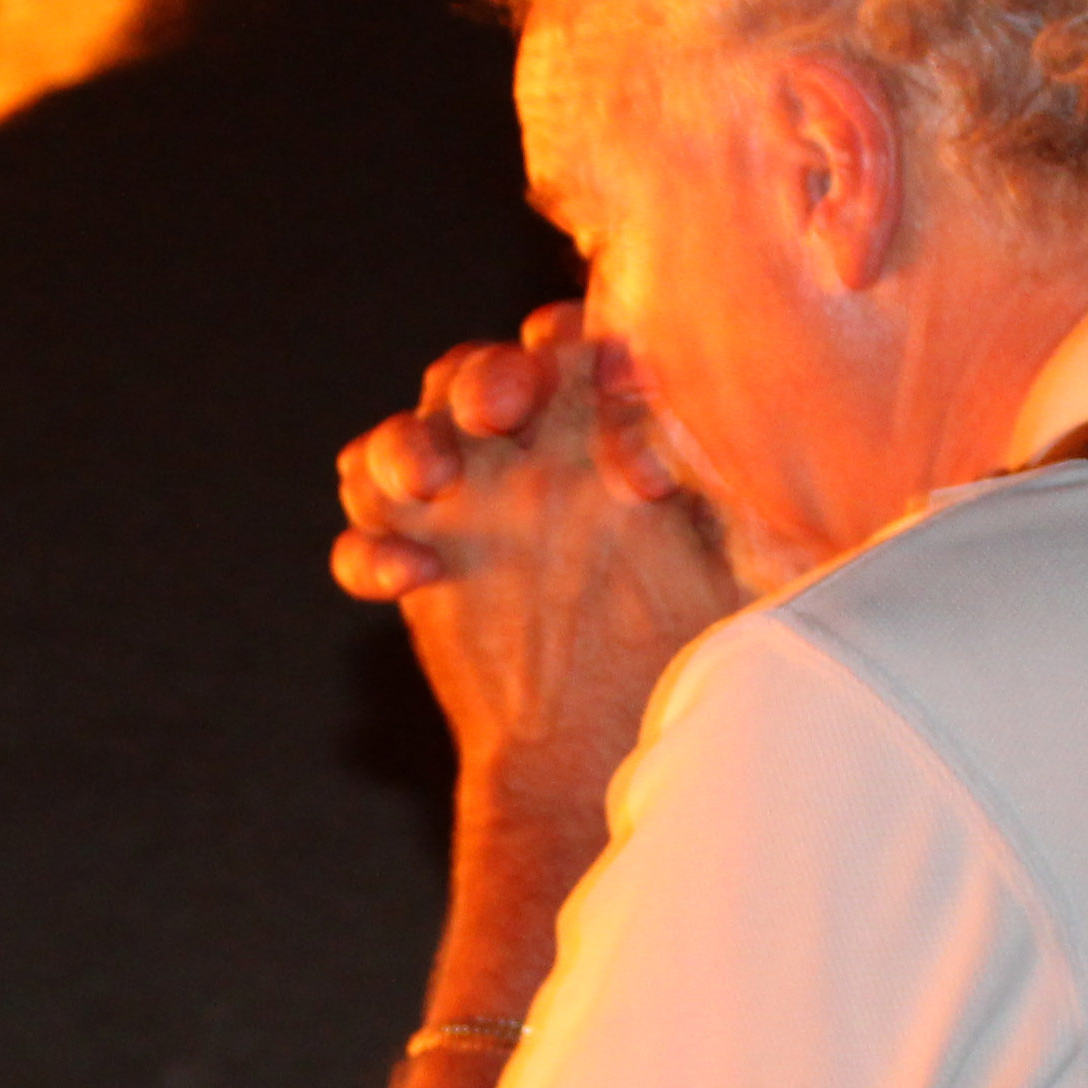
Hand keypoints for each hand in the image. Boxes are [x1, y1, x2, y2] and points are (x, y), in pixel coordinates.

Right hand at [329, 304, 736, 812]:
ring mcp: (452, 510)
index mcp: (589, 427)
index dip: (571, 342)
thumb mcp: (727, 560)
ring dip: (403, 446)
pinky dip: (367, 552)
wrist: (604, 745)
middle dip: (480, 378)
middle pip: (468, 375)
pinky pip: (357, 541)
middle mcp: (513, 453)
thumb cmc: (687, 645)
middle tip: (503, 409)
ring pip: (396, 442)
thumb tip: (729, 449)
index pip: (563, 345)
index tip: (609, 376)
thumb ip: (722, 490)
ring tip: (432, 480)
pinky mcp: (409, 569)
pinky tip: (411, 578)